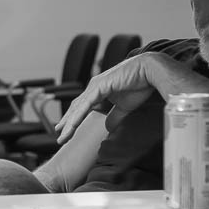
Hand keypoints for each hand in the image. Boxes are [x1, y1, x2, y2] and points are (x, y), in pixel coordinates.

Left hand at [55, 53, 170, 143]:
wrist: (149, 71)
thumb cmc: (139, 85)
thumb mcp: (124, 107)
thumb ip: (114, 117)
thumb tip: (109, 128)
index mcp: (97, 91)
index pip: (81, 108)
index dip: (72, 120)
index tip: (66, 132)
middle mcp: (93, 88)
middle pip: (76, 109)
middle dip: (67, 124)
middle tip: (60, 137)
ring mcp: (95, 86)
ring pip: (78, 108)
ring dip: (70, 123)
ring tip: (63, 135)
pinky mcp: (100, 86)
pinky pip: (87, 103)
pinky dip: (79, 115)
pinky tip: (73, 125)